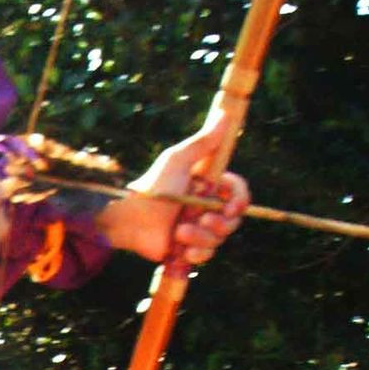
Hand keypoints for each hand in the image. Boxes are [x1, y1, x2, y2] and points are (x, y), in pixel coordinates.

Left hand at [105, 109, 250, 268]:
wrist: (128, 220)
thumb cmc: (152, 187)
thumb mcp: (178, 160)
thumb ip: (203, 142)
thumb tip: (226, 114)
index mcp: (206, 186)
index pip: (237, 193)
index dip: (239, 200)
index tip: (232, 206)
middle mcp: (204, 207)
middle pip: (233, 219)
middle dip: (220, 222)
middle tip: (203, 219)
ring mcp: (196, 229)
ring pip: (219, 238)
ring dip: (202, 237)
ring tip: (179, 233)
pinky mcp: (187, 248)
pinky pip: (206, 255)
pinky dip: (196, 253)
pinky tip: (181, 249)